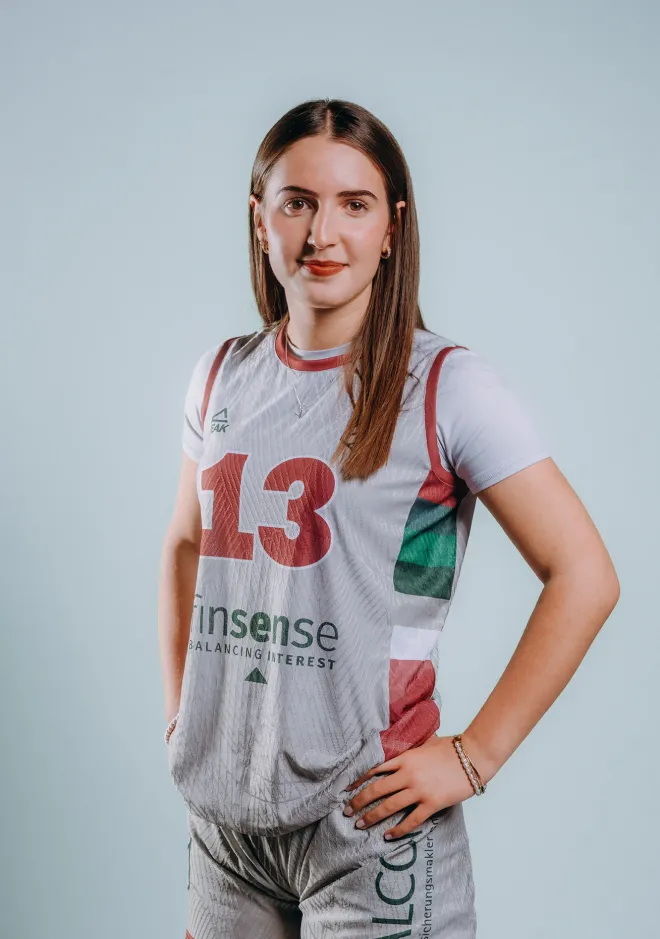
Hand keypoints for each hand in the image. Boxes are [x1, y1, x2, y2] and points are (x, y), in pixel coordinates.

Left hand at [342, 734, 483, 839]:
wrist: (473, 756)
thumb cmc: (451, 747)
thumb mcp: (425, 744)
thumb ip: (410, 752)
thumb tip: (399, 756)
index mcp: (404, 758)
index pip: (374, 769)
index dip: (358, 779)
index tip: (346, 788)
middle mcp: (407, 774)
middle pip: (376, 790)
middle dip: (359, 802)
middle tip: (347, 811)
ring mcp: (419, 790)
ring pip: (389, 806)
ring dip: (372, 816)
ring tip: (360, 825)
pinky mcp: (432, 803)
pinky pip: (411, 820)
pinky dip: (398, 829)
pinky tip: (388, 835)